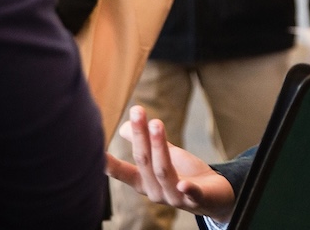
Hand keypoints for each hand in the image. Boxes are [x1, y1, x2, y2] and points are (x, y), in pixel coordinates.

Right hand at [106, 106, 236, 222]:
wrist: (214, 197)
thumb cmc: (183, 174)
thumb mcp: (162, 155)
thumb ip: (144, 142)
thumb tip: (124, 125)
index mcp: (144, 182)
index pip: (123, 172)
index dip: (110, 163)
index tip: (95, 152)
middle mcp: (156, 192)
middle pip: (144, 162)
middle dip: (140, 136)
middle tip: (137, 111)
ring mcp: (176, 198)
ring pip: (164, 172)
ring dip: (159, 148)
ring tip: (157, 123)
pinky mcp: (198, 199)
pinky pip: (192, 195)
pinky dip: (187, 190)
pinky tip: (184, 184)